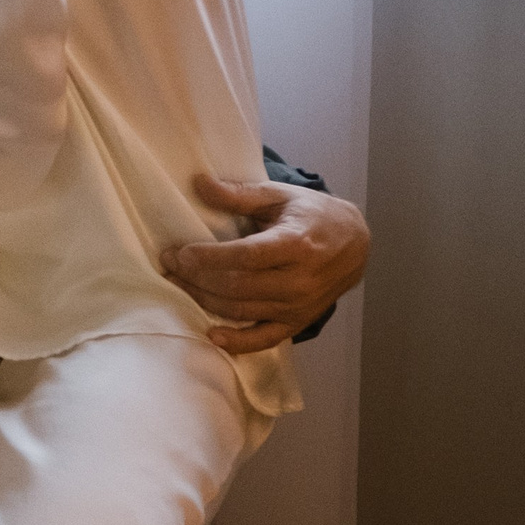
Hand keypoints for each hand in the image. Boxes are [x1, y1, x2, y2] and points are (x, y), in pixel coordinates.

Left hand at [162, 174, 371, 353]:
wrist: (355, 244)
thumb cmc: (313, 215)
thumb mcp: (280, 197)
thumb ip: (240, 195)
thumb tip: (199, 182)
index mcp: (296, 244)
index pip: (246, 256)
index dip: (209, 258)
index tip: (179, 253)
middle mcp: (299, 280)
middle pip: (238, 286)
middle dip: (197, 278)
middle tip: (169, 266)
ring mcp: (298, 306)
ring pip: (242, 310)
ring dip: (204, 301)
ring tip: (177, 286)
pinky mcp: (297, 322)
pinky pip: (263, 339)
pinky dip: (237, 342)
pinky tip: (211, 335)